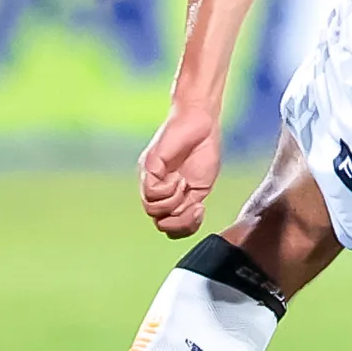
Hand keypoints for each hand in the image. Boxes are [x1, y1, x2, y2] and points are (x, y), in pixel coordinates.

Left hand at [140, 100, 221, 238]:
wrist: (202, 123)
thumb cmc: (203, 150)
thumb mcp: (201, 186)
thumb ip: (188, 205)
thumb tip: (177, 216)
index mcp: (170, 195)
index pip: (168, 224)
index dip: (183, 227)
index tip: (200, 212)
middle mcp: (156, 189)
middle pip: (159, 221)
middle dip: (179, 221)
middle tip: (195, 206)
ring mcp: (150, 179)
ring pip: (152, 210)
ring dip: (173, 202)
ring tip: (184, 185)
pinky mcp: (148, 168)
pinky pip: (151, 192)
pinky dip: (168, 190)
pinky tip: (178, 179)